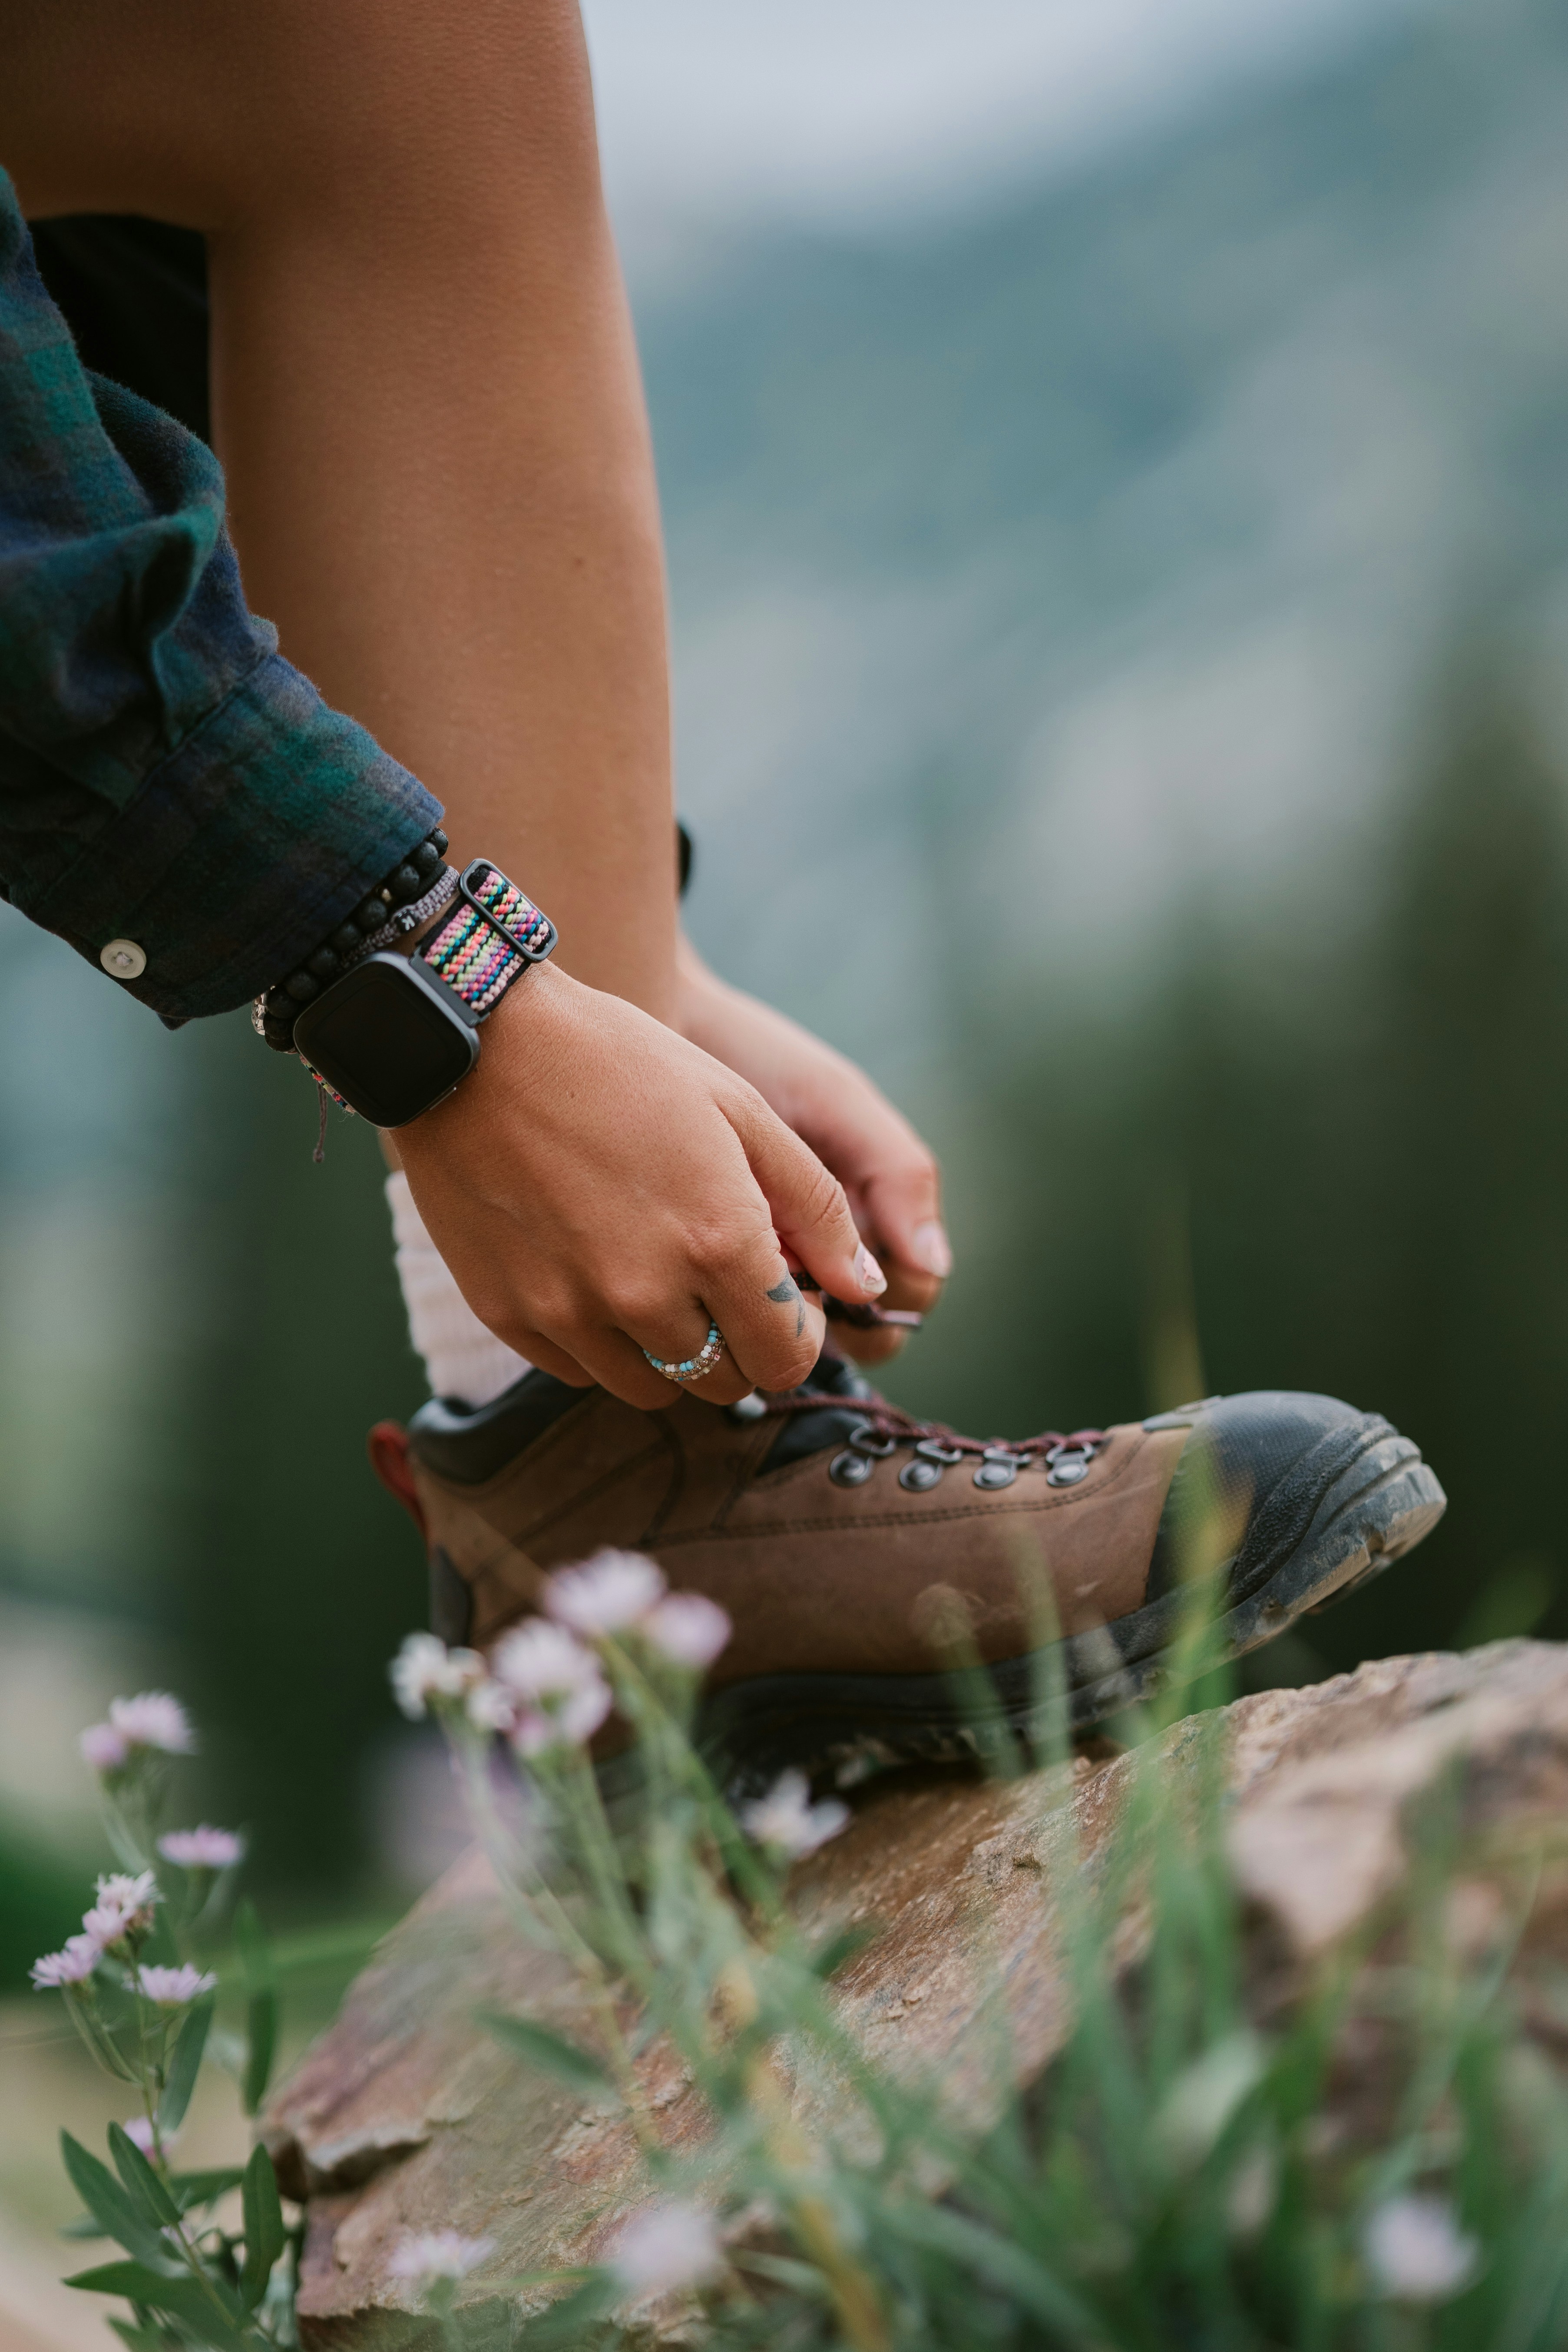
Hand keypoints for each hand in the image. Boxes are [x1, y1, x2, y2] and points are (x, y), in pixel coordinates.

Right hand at [395, 963, 887, 1408]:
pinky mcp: (510, 1317)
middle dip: (740, 1345)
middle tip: (721, 1285)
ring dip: (672, 1350)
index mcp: (719, 1243)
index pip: (789, 1357)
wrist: (477, 1042)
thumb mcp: (742, 1111)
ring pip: (654, 1389)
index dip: (798, 1333)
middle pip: (727, 1383)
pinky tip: (594, 1273)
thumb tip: (870, 1284)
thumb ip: (817, 1208)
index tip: (786, 1299)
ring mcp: (571, 1313)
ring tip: (657, 1276)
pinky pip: (580, 1372)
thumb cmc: (620, 1063)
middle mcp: (646, 1294)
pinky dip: (602, 1342)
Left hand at [676, 940, 948, 1363]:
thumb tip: (932, 1264)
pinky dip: (721, 1306)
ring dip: (775, 1321)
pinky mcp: (706, 1271)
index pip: (906, 1297)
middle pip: (857, 1333)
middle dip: (830, 1322)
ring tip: (736, 1270)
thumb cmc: (752, 1058)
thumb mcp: (832, 1102)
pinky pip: (726, 1321)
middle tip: (782, 1284)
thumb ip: (896, 1171)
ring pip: (793, 1337)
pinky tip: (695, 1267)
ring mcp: (767, 1265)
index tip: (843, 1283)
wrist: (653, 1027)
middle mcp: (823, 1251)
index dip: (887, 1302)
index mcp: (868, 1213)